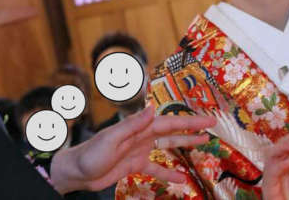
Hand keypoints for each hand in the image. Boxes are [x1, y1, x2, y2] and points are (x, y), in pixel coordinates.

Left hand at [48, 105, 215, 193]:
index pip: (168, 122)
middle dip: (191, 128)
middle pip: (171, 131)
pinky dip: (169, 173)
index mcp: (138, 128)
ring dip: (184, 145)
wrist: (76, 172)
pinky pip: (156, 168)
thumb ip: (132, 125)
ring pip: (167, 146)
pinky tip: (181, 179)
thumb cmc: (91, 154)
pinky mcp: (134, 165)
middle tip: (211, 127)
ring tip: (203, 144)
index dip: (188, 121)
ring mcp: (139, 150)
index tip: (206, 120)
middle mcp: (141, 136)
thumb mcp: (111, 139)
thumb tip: (151, 109)